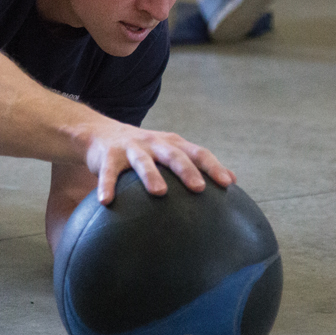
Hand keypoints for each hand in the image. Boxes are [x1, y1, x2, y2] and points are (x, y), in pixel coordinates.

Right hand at [84, 120, 235, 204]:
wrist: (101, 133)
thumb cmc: (145, 150)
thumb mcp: (170, 152)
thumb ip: (198, 164)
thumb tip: (233, 180)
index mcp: (172, 144)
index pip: (197, 153)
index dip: (213, 167)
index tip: (228, 184)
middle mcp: (154, 144)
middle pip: (173, 155)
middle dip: (186, 170)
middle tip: (199, 187)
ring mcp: (131, 148)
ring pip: (142, 162)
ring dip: (151, 175)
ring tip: (158, 191)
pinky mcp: (109, 156)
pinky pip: (108, 172)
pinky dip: (106, 185)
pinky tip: (106, 201)